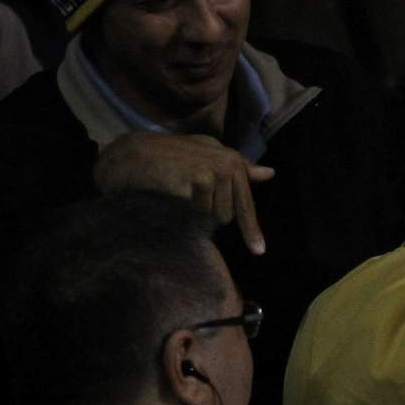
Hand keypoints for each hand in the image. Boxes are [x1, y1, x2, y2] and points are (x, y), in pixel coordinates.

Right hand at [94, 132, 274, 254]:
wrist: (134, 154)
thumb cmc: (169, 157)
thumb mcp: (206, 156)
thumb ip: (238, 167)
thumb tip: (270, 174)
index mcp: (233, 160)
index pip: (246, 203)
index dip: (251, 230)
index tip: (259, 251)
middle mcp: (230, 164)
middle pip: (228, 216)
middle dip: (207, 215)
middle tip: (185, 196)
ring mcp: (217, 171)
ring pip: (214, 217)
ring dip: (195, 212)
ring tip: (177, 192)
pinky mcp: (202, 179)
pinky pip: (200, 212)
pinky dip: (185, 209)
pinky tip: (172, 193)